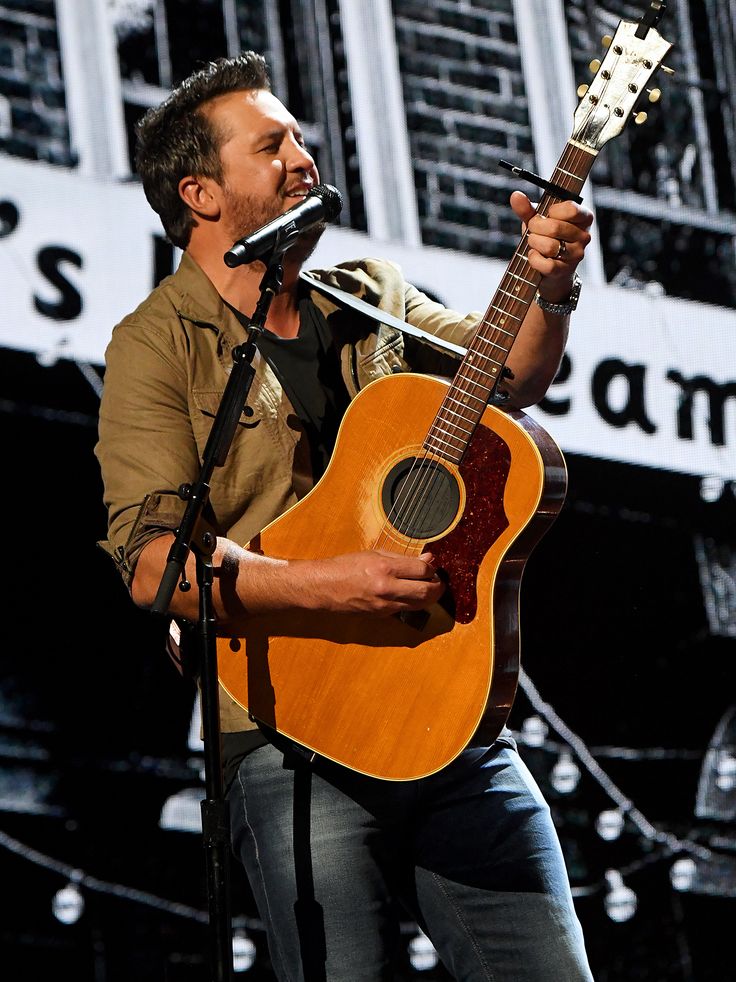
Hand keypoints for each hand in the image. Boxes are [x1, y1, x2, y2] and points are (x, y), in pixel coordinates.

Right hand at [305, 549, 444, 616]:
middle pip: (426, 592)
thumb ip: (403, 558)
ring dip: (428, 597)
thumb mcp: (375, 554)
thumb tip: (427, 559)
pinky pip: (405, 609)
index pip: (422, 571)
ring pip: (419, 605)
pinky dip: (413, 602)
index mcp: (385, 568)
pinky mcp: (382, 615)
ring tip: (427, 588)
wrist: (324, 587)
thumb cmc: (346, 566)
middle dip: (437, 587)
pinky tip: (409, 594)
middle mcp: (387, 588)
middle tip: (438, 581)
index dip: (431, 569)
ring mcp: (385, 605)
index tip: (431, 566)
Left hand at [510, 190, 593, 302]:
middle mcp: (584, 236)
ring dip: (534, 243)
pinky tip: (534, 255)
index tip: (547, 214)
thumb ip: (527, 208)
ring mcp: (576, 255)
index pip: (571, 209)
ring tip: (534, 242)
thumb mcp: (538, 220)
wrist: (550, 268)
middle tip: (533, 229)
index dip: (552, 211)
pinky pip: (546, 264)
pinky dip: (534, 259)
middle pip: (555, 228)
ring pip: (550, 246)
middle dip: (536, 227)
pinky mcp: (565, 271)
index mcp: (583, 218)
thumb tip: (516, 196)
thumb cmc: (546, 238)